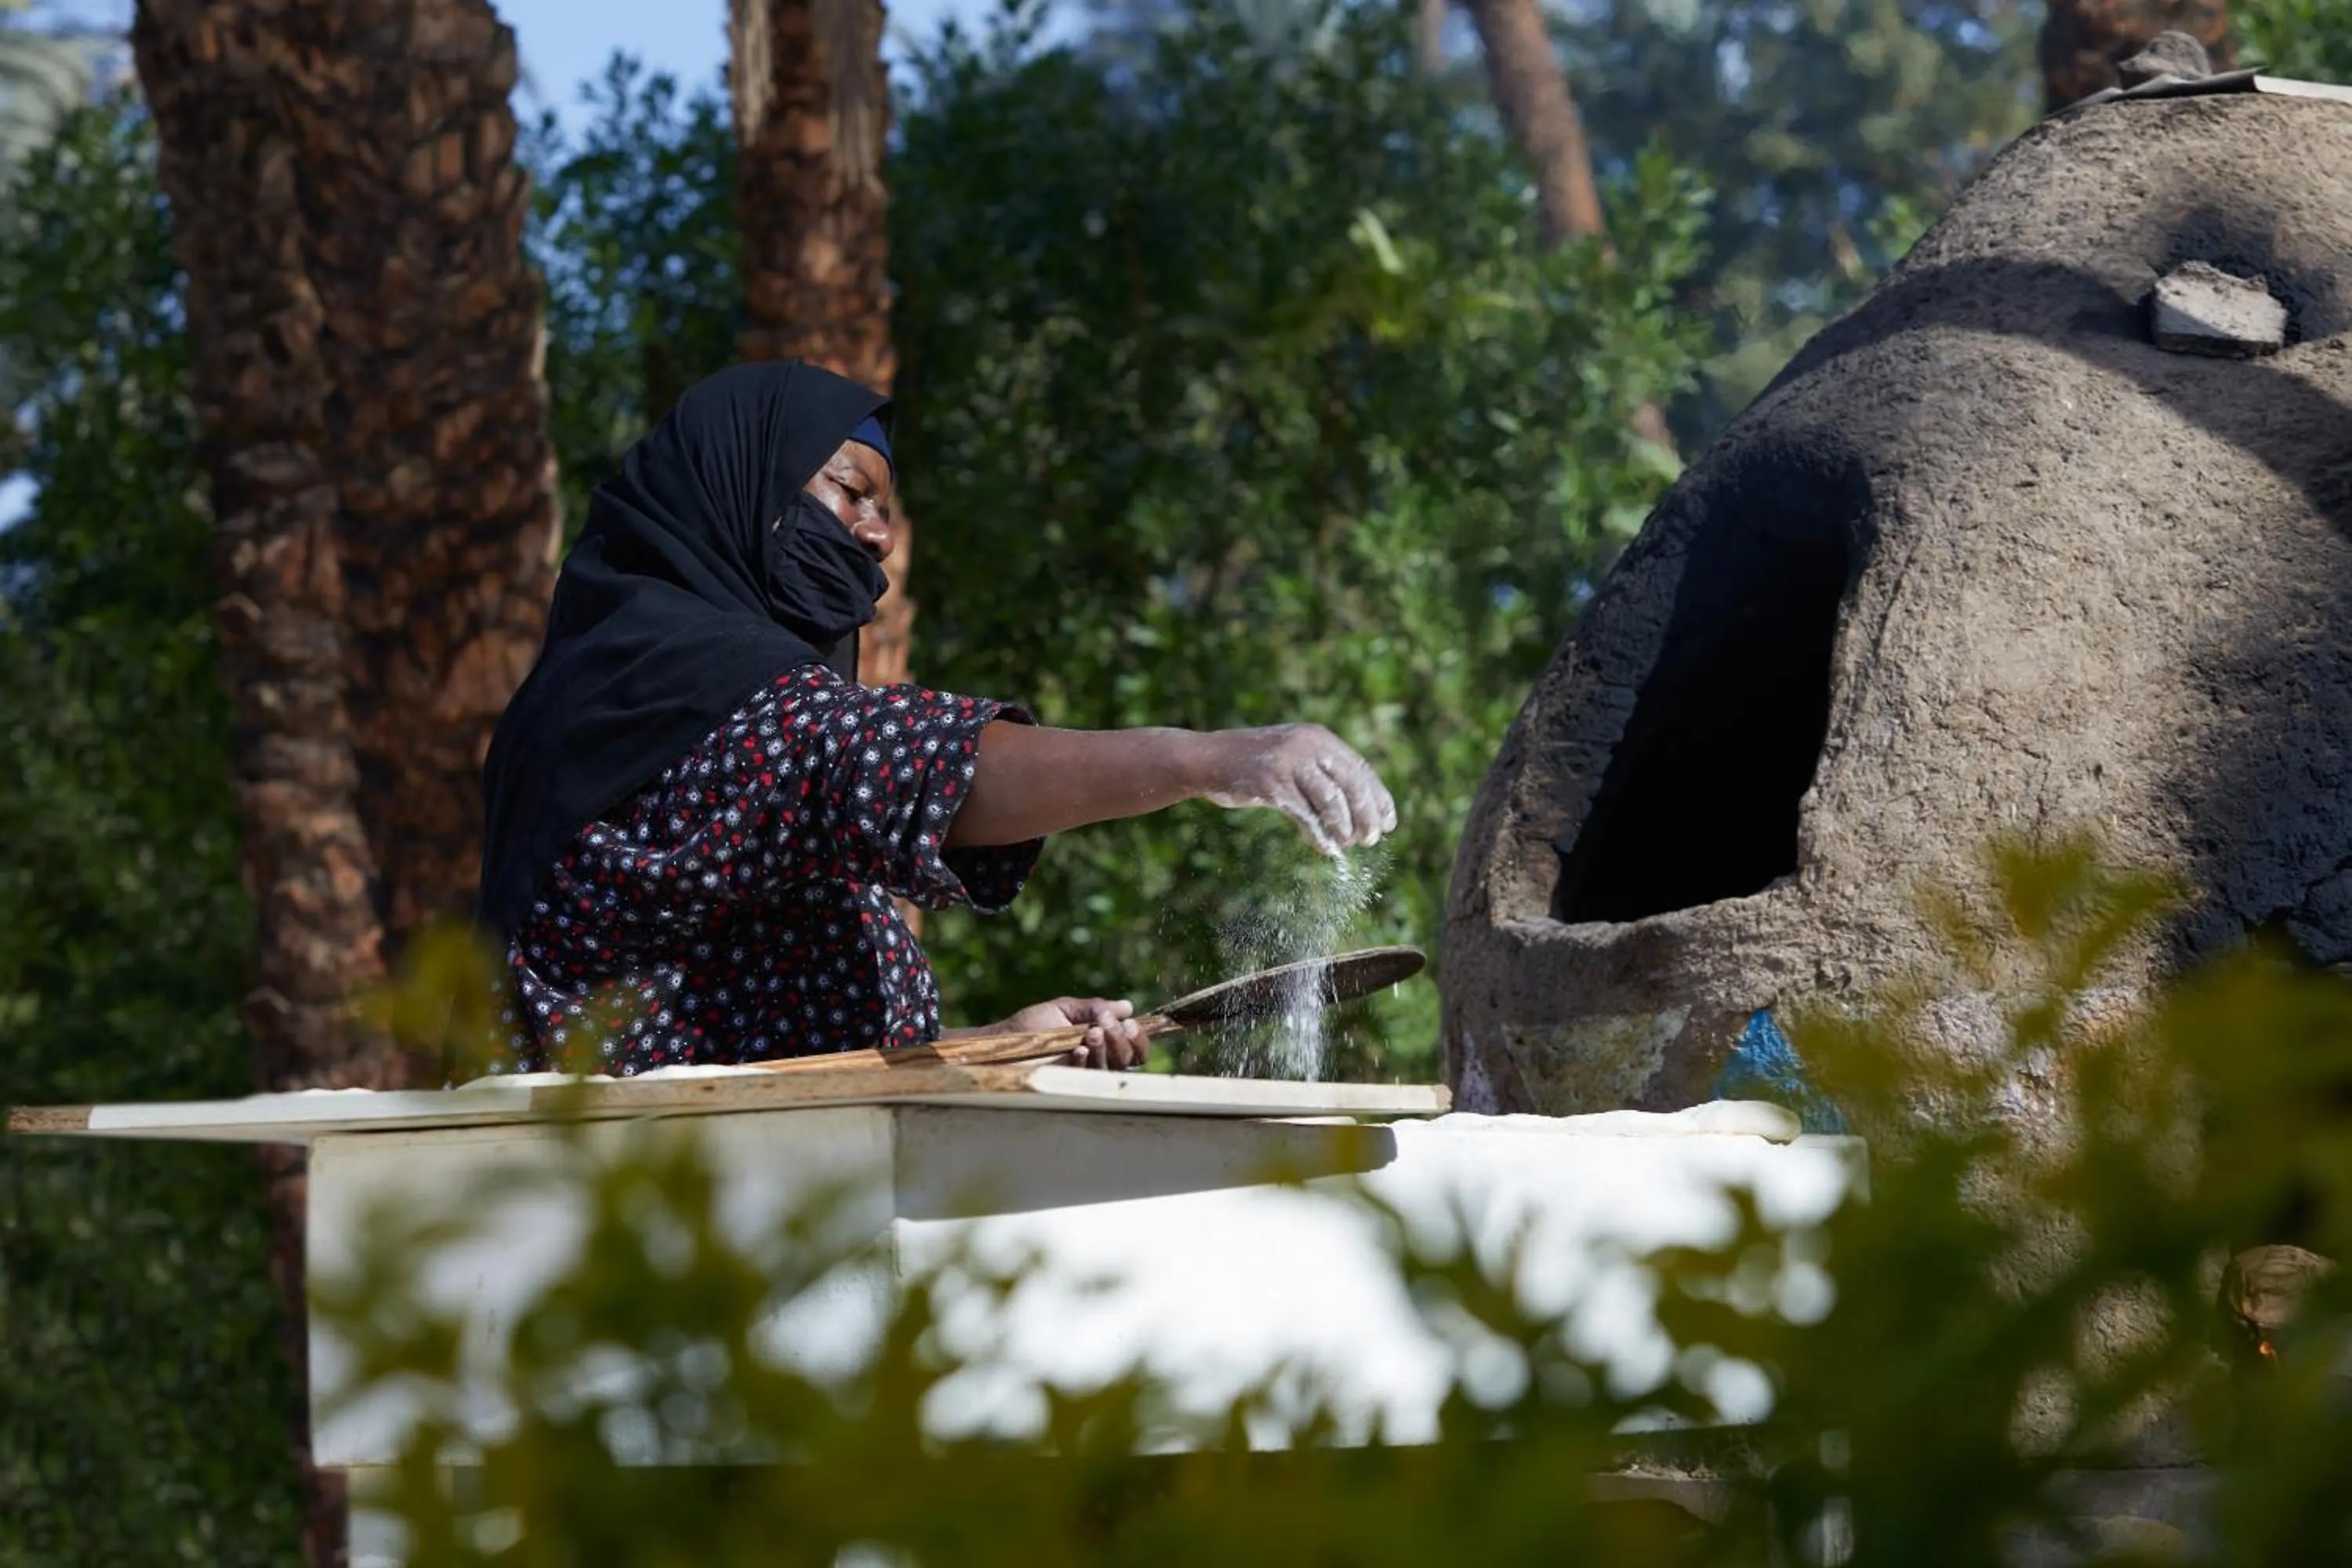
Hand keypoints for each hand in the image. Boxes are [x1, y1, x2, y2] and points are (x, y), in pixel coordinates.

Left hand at [1002, 996, 1149, 1069]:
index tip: (1128, 1022)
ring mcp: (1083, 1077)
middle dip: (1121, 1039)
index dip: (1138, 1037)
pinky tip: (1078, 1049)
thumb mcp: (1065, 1010)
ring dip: (1106, 1048)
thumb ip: (1095, 1007)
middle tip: (1104, 1024)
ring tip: (1091, 1032)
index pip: (1133, 1047)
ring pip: (1112, 1068)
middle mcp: (1097, 1062)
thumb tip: (1127, 1006)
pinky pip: (1088, 1078)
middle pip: (1129, 1059)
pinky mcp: (1069, 1087)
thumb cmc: (1030, 1027)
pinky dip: (1087, 1062)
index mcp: (1101, 1042)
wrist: (1002, 1045)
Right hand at [1194, 724, 1397, 855]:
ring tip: (1348, 845)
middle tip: (1373, 839)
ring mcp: (1288, 764)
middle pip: (1352, 785)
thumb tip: (1359, 805)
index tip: (1389, 821)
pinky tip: (1326, 849)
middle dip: (1366, 815)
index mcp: (1318, 737)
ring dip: (1344, 828)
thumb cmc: (1253, 762)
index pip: (1360, 769)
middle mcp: (1307, 746)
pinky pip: (1305, 816)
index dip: (1378, 798)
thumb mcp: (1292, 755)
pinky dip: (1319, 835)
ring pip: (1331, 802)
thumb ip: (1321, 770)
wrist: (1207, 758)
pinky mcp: (1271, 785)